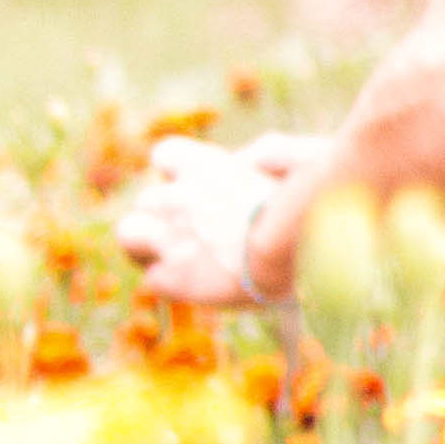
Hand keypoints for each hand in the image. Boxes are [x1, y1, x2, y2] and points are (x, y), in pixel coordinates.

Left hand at [120, 130, 307, 305]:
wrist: (307, 248)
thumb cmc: (315, 203)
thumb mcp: (292, 159)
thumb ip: (262, 155)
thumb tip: (243, 163)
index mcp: (204, 166)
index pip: (164, 155)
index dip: (176, 174)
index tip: (198, 189)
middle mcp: (178, 198)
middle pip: (144, 201)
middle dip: (159, 216)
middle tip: (184, 234)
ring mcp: (172, 238)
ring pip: (129, 236)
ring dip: (148, 248)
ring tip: (176, 262)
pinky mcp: (176, 278)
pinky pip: (152, 280)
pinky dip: (169, 284)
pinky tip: (198, 287)